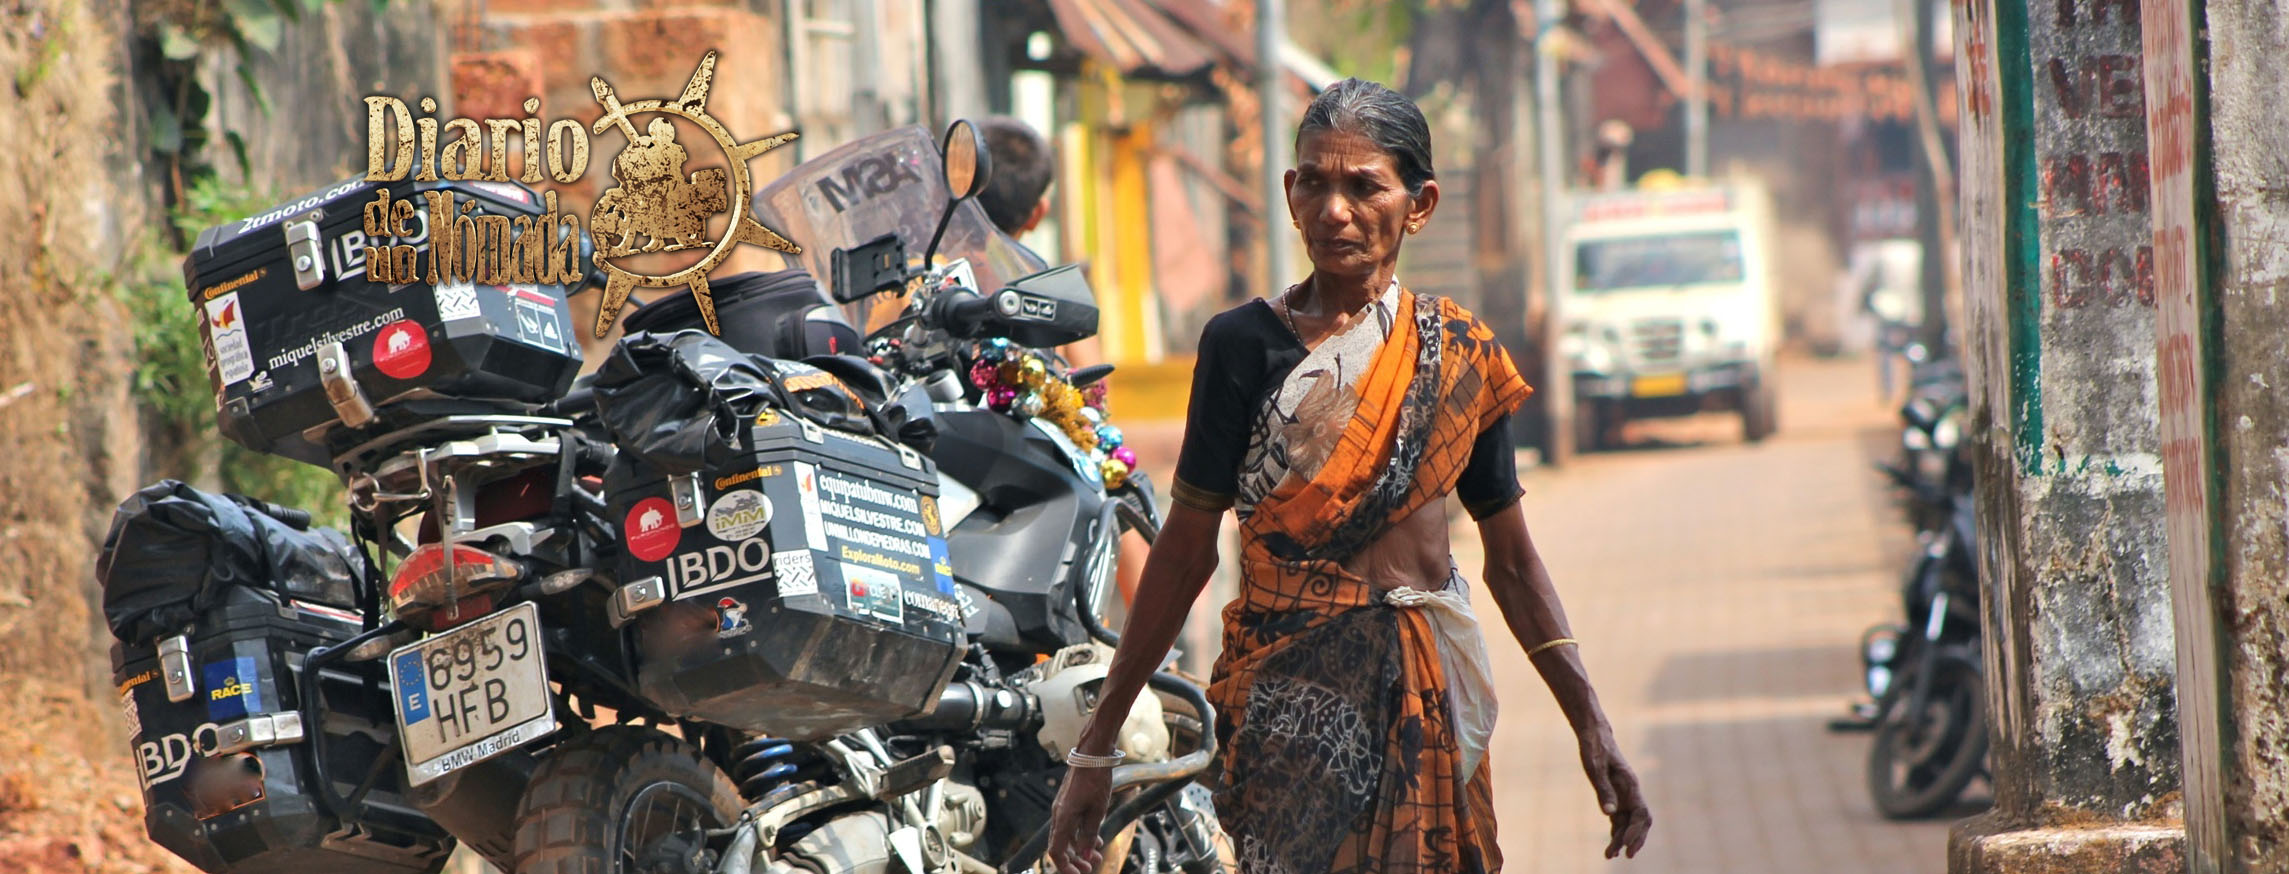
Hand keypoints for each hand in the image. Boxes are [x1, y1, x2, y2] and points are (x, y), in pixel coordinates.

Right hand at [1045, 763, 1112, 873]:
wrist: (1093, 755)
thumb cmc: (1096, 780)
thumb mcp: (1097, 812)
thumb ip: (1089, 835)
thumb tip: (1084, 856)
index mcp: (1063, 819)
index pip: (1056, 851)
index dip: (1065, 867)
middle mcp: (1058, 815)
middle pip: (1060, 846)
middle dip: (1074, 860)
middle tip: (1091, 866)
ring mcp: (1062, 808)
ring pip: (1066, 836)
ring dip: (1080, 848)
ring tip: (1096, 854)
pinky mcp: (1068, 803)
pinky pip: (1070, 825)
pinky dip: (1080, 835)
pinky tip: (1095, 839)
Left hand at [1579, 724, 1650, 858]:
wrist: (1594, 735)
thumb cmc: (1595, 748)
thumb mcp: (1595, 768)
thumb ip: (1603, 790)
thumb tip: (1610, 814)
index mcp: (1631, 785)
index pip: (1640, 814)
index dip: (1635, 831)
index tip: (1625, 844)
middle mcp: (1631, 792)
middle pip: (1640, 822)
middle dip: (1634, 840)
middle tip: (1626, 856)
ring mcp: (1624, 795)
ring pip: (1628, 823)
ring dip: (1622, 840)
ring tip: (1610, 855)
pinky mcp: (1615, 796)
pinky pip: (1619, 819)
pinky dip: (1616, 832)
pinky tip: (1611, 845)